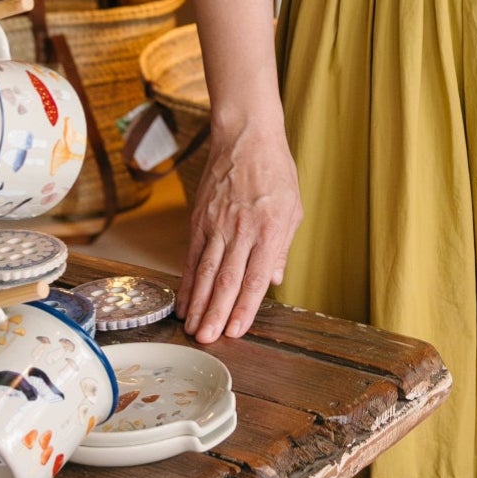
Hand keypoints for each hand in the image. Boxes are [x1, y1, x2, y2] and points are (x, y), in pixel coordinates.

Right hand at [180, 118, 303, 340]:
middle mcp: (241, 230)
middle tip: (207, 340)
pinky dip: (187, 281)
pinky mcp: (199, 218)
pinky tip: (184, 301)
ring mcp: (217, 224)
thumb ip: (282, 246)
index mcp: (269, 229)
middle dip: (217, 314)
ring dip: (199, 304)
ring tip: (192, 329)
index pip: (255, 277)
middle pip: (227, 280)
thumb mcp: (292, 208)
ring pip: (206, 271)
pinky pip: (191, 256)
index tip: (236, 331)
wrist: (246, 136)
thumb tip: (274, 280)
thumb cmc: (275, 171)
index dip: (245, 307)